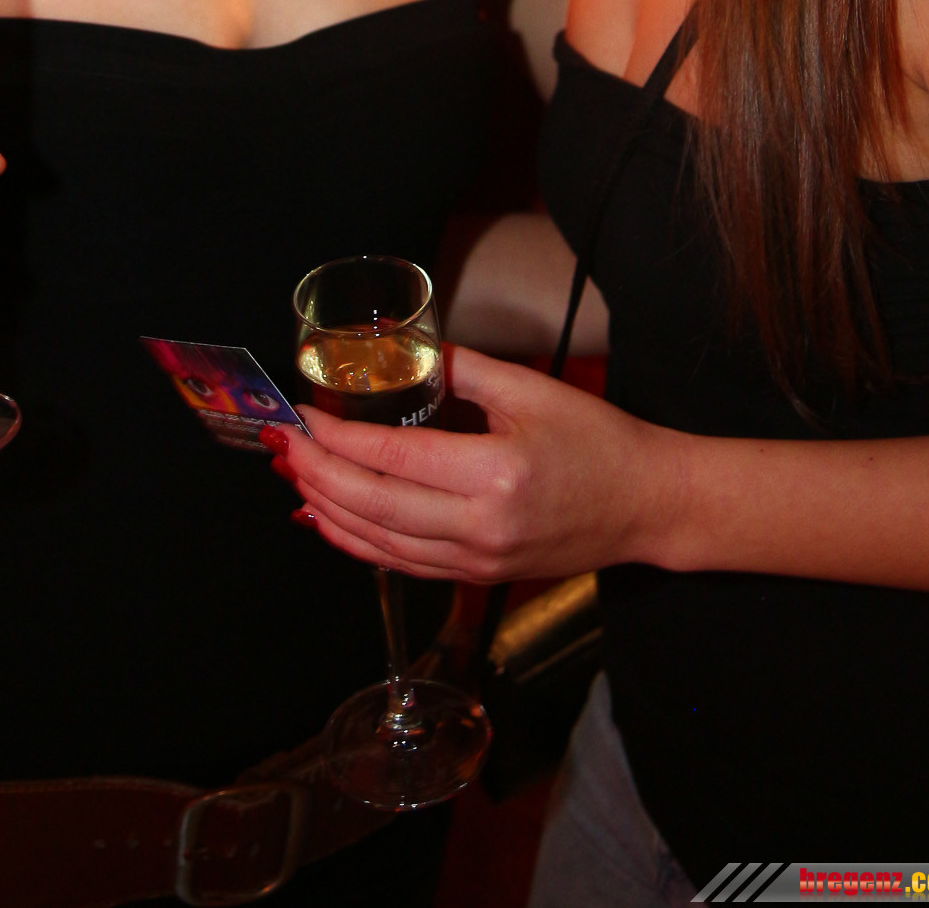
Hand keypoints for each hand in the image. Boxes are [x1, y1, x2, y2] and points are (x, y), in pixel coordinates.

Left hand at [275, 344, 684, 582]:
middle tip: (283, 445)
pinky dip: (358, 544)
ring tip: (294, 478)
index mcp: (494, 472)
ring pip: (380, 543)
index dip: (338, 437)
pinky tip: (331, 520)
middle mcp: (481, 525)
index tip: (305, 415)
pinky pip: (403, 565)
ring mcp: (478, 561)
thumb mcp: (531, 389)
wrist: (645, 503)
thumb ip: (461, 370)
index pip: (393, 457)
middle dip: (318, 474)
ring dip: (328, 510)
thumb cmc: (596, 439)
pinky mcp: (478, 577)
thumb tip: (404, 350)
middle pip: (374, 506)